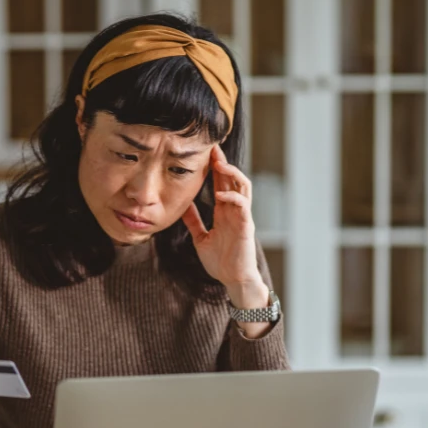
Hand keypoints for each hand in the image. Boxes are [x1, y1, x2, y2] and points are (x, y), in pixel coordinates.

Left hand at [182, 143, 263, 293]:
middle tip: (212, 148)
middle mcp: (234, 210)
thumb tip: (181, 206)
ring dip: (232, 174)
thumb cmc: (220, 261)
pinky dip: (232, 198)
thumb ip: (193, 221)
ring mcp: (242, 217)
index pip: (221, 183)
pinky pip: (243, 206)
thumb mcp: (201, 237)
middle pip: (232, 179)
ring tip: (218, 165)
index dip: (215, 166)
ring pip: (243, 187)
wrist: (233, 280)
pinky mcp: (246, 227)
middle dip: (223, 162)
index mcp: (224, 212)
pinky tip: (220, 195)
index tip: (205, 151)